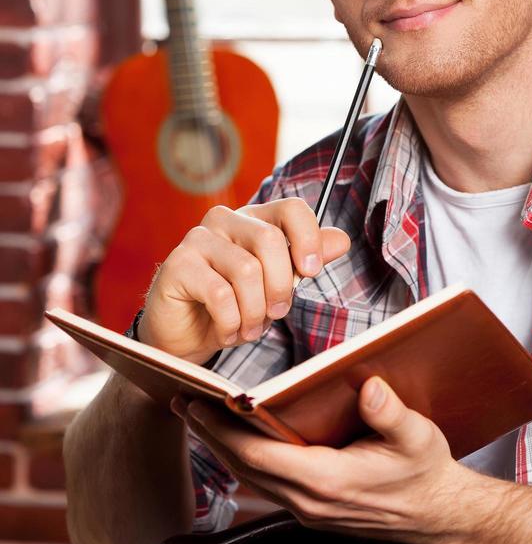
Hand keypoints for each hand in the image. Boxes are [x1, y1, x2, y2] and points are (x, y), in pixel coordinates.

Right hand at [137, 198, 349, 364]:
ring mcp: (198, 239)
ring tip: (249, 328)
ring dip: (254, 313)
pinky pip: (220, 295)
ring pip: (247, 271)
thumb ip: (306, 261)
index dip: (308, 239)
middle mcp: (225, 220)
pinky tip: (226, 331)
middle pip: (270, 241)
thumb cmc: (234, 305)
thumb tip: (342, 240)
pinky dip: (231, 323)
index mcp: (254, 219)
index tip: (310, 272)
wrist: (186, 334)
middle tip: (275, 314)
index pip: (291, 209)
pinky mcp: (178, 265)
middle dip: (280, 287)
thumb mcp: (276, 284)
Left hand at [174, 377, 469, 543]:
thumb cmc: (425, 473)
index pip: (261, 456)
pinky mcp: (310, 506)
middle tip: (182, 401)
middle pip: (244, 467)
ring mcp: (308, 508)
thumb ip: (391, 414)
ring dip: (221, 446)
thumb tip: (368, 387)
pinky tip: (235, 435)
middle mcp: (309, 501)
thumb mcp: (418, 437)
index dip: (225, 431)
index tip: (199, 405)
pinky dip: (243, 456)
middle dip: (210, 434)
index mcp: (329, 482)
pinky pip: (265, 480)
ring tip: (198, 414)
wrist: (438, 516)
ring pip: (250, 476)